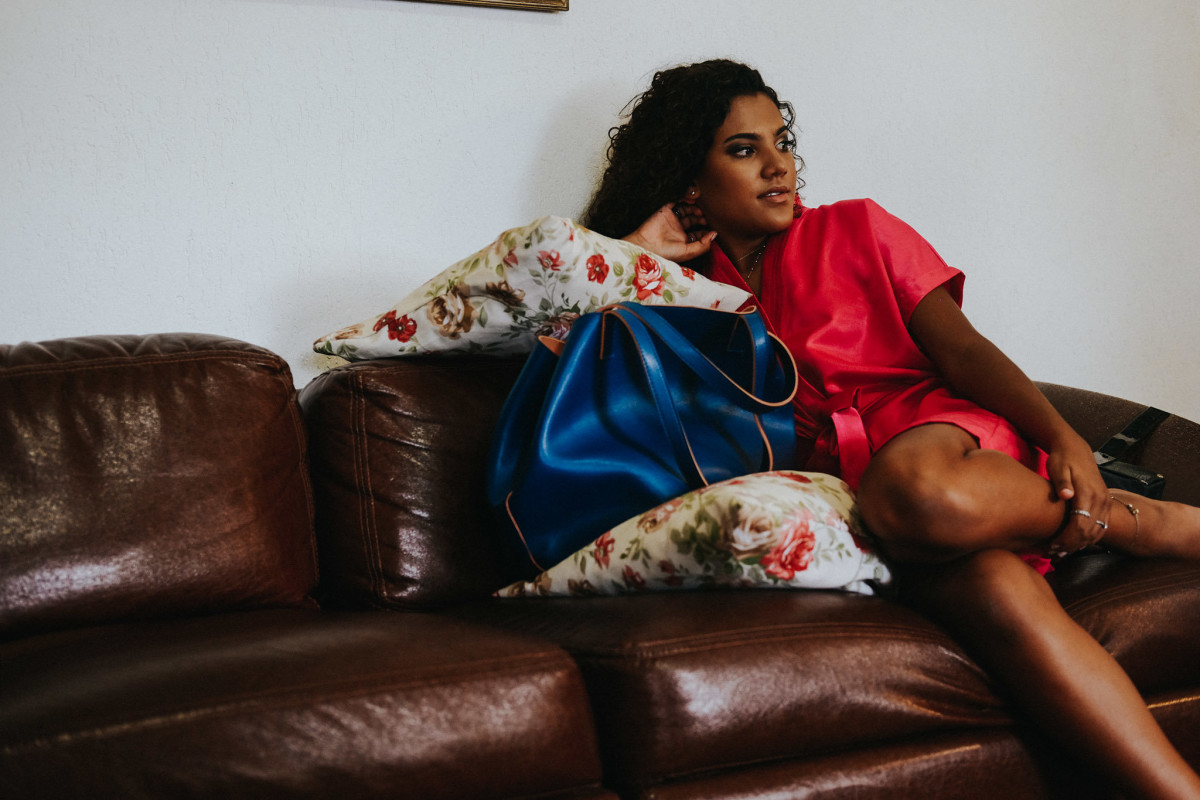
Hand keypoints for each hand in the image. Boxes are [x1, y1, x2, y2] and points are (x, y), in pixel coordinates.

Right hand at [623, 203, 716, 262]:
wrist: (646, 246)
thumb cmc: (666, 253)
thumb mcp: (688, 252)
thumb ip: (703, 245)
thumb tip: (715, 235)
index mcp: (683, 240)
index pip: (698, 233)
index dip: (706, 231)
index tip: (712, 229)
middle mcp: (677, 229)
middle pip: (693, 219)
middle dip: (701, 218)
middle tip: (705, 218)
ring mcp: (671, 219)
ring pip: (686, 209)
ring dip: (694, 208)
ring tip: (699, 211)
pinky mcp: (665, 210)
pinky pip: (676, 200)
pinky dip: (685, 199)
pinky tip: (691, 201)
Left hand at [1043, 432, 1110, 557]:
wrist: (1075, 449)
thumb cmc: (1062, 459)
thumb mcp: (1058, 467)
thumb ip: (1062, 482)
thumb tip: (1066, 495)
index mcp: (1088, 493)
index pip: (1080, 524)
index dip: (1066, 538)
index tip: (1051, 545)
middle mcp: (1101, 499)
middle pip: (1089, 532)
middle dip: (1071, 545)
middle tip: (1052, 552)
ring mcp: (1105, 502)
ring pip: (1097, 532)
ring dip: (1080, 544)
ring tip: (1061, 551)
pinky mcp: (1105, 504)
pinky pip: (1101, 527)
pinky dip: (1089, 538)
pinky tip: (1075, 544)